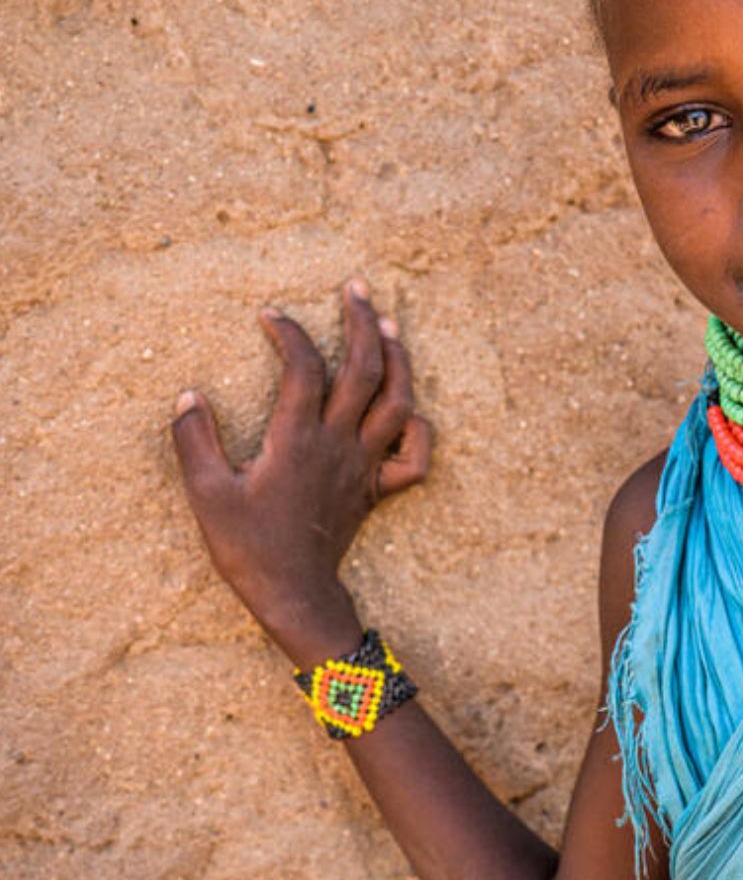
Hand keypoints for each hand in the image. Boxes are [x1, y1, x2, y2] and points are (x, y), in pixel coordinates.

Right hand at [170, 278, 431, 648]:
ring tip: (389, 324)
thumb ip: (194, 441)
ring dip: (399, 359)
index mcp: (297, 439)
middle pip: (366, 369)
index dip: (289, 333)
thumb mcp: (206, 494)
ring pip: (399, 402)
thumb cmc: (247, 546)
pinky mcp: (377, 489)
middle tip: (355, 286)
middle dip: (363, 321)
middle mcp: (340, 444)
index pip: (303, 367)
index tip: (270, 315)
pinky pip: (415, 458)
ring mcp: (365, 465)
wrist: (294, 593)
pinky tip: (409, 410)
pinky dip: (419, 429)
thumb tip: (187, 395)